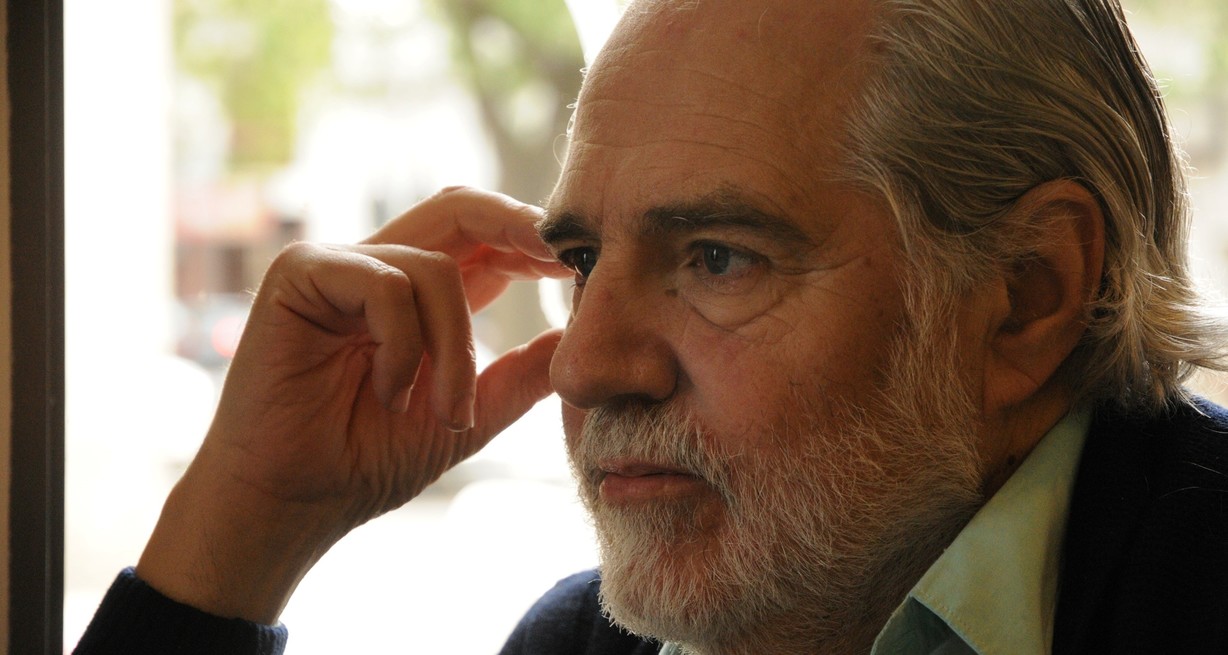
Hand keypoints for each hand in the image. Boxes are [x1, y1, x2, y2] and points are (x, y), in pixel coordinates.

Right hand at [136, 187, 568, 622]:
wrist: (292, 503)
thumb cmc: (365, 462)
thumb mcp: (465, 417)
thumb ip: (517, 377)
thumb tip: (576, 338)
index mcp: (421, 295)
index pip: (489, 239)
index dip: (537, 242)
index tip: (588, 264)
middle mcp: (382, 269)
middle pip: (462, 209)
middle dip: (520, 229)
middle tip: (566, 261)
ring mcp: (340, 266)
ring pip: (434, 268)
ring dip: (455, 349)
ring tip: (444, 413)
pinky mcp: (301, 273)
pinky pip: (385, 285)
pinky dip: (403, 346)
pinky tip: (388, 392)